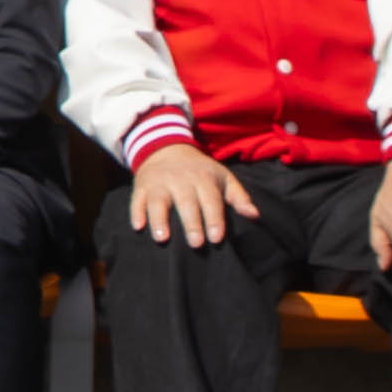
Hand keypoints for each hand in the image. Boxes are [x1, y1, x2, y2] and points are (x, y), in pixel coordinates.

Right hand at [126, 140, 256, 247]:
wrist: (166, 148)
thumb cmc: (200, 170)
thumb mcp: (222, 177)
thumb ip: (239, 197)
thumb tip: (255, 215)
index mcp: (203, 178)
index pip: (210, 199)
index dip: (214, 218)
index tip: (216, 238)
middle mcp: (180, 179)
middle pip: (186, 202)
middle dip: (191, 223)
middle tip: (196, 243)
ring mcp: (159, 182)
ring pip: (159, 201)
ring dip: (159, 219)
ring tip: (162, 238)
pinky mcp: (142, 186)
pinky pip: (137, 199)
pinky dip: (136, 212)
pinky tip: (138, 227)